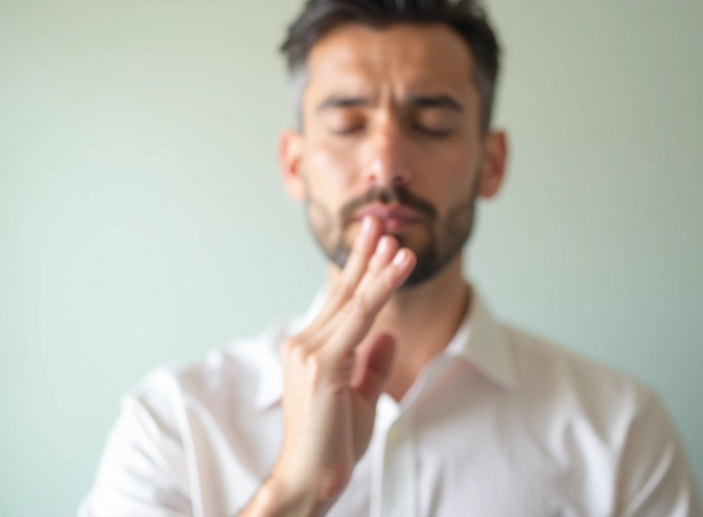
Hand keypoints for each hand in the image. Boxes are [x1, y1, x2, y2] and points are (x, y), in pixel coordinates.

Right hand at [254, 216, 414, 515]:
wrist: (310, 478)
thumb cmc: (332, 445)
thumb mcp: (361, 400)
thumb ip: (372, 366)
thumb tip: (387, 334)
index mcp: (310, 350)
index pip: (338, 303)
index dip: (358, 273)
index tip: (375, 246)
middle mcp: (303, 344)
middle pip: (342, 293)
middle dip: (364, 258)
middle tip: (379, 224)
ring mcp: (309, 352)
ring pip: (352, 301)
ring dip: (379, 269)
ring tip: (400, 243)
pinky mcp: (321, 363)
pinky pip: (359, 319)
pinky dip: (380, 291)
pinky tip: (396, 271)